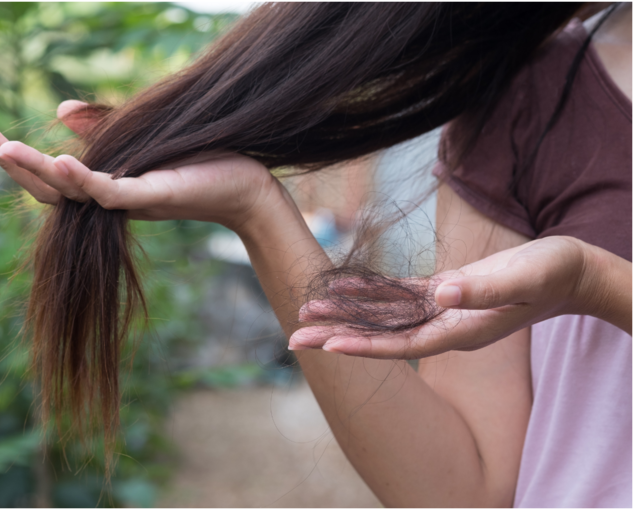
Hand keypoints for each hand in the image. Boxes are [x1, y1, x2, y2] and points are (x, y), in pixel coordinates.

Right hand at [0, 101, 278, 228]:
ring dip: (39, 172)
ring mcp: (134, 201)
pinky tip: (60, 160)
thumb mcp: (143, 140)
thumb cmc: (200, 160)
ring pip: (76, 194)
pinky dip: (86, 180)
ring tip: (6, 148)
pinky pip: (113, 193)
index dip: (20, 161)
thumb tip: (61, 110)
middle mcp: (115, 199)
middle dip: (16, 165)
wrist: (247, 183)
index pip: (55, 179)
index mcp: (109, 185)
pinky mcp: (156, 197)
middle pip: (53, 191)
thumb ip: (104, 127)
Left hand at [291, 236, 603, 358]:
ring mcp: (441, 311)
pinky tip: (343, 288)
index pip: (403, 345)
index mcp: (461, 330)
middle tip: (293, 338)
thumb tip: (441, 294)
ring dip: (346, 314)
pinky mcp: (442, 292)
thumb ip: (484, 288)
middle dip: (338, 337)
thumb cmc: (552, 274)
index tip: (327, 346)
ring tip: (306, 312)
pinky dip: (370, 292)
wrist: (569, 272)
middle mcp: (444, 326)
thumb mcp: (523, 276)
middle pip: (382, 336)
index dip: (365, 346)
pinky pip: (398, 295)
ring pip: (384, 316)